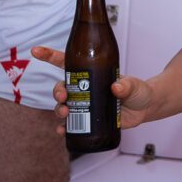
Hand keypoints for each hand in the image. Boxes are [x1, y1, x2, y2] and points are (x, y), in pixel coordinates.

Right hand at [32, 46, 154, 134]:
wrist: (146, 108)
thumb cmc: (138, 91)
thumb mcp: (135, 85)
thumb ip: (127, 85)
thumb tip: (117, 88)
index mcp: (92, 74)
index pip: (67, 63)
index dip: (50, 56)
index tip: (36, 51)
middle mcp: (85, 88)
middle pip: (62, 87)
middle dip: (57, 91)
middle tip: (63, 96)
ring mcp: (85, 104)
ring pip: (63, 105)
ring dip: (59, 109)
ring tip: (65, 114)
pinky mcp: (88, 118)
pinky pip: (71, 123)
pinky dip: (64, 127)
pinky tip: (62, 130)